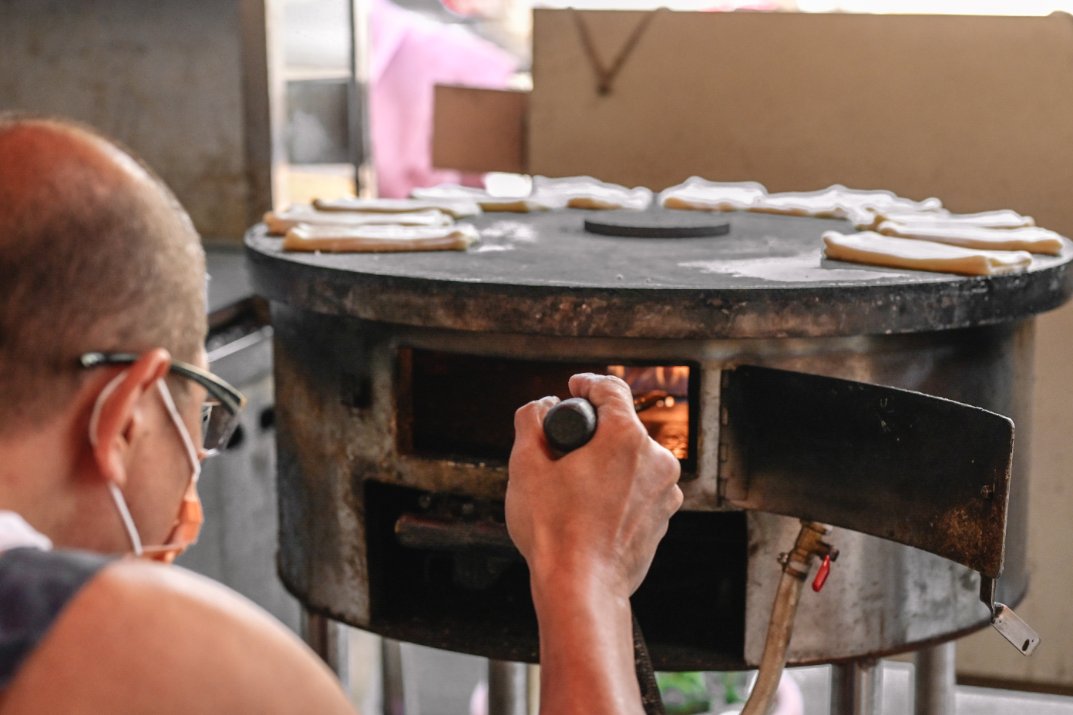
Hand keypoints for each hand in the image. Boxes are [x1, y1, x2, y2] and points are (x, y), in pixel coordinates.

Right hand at [506, 373, 682, 597]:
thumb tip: (541, 407)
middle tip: (562, 451)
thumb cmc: (553, 530)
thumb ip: (531, 420)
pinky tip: (590, 511)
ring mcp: (666, 493)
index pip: (611, 390)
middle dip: (593, 433)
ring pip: (632, 461)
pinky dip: (618, 490)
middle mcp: (657, 460)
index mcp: (627, 438)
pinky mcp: (663, 519)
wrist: (581, 589)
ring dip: (606, 464)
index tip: (573, 388)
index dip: (587, 384)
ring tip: (573, 488)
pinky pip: (639, 490)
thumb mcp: (525, 465)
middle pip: (621, 428)